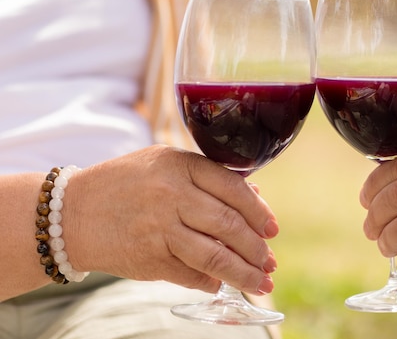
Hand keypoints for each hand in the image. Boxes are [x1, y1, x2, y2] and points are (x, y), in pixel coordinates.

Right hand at [61, 145, 277, 294]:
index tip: (273, 228)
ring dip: (243, 273)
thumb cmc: (126, 184)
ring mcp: (159, 228)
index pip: (234, 188)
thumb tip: (256, 198)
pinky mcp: (148, 258)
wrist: (71, 212)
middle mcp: (171, 194)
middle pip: (228, 224)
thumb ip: (208, 177)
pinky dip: (210, 283)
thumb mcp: (165, 164)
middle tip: (270, 262)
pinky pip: (189, 275)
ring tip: (261, 283)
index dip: (259, 211)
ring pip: (214, 255)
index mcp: (179, 165)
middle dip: (256, 248)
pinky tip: (220, 285)